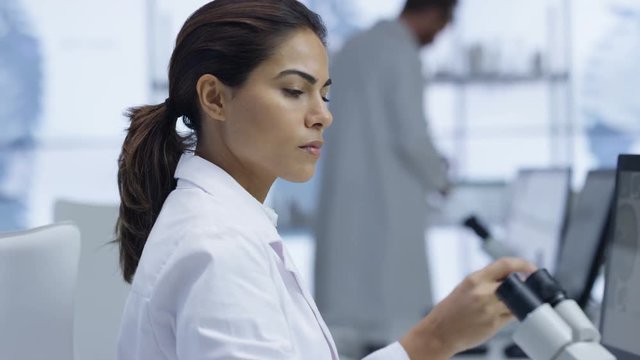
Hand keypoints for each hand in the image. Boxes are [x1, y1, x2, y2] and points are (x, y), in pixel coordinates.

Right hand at [400, 257, 536, 359]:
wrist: (439, 332)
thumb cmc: (449, 311)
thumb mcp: (465, 288)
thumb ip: (485, 282)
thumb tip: (507, 278)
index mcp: (474, 279)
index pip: (505, 265)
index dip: (523, 264)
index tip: (531, 268)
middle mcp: (483, 292)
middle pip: (515, 283)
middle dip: (523, 285)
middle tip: (526, 286)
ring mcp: (489, 309)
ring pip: (516, 301)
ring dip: (519, 301)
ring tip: (512, 302)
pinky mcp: (494, 324)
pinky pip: (511, 316)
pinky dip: (513, 313)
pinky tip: (505, 313)